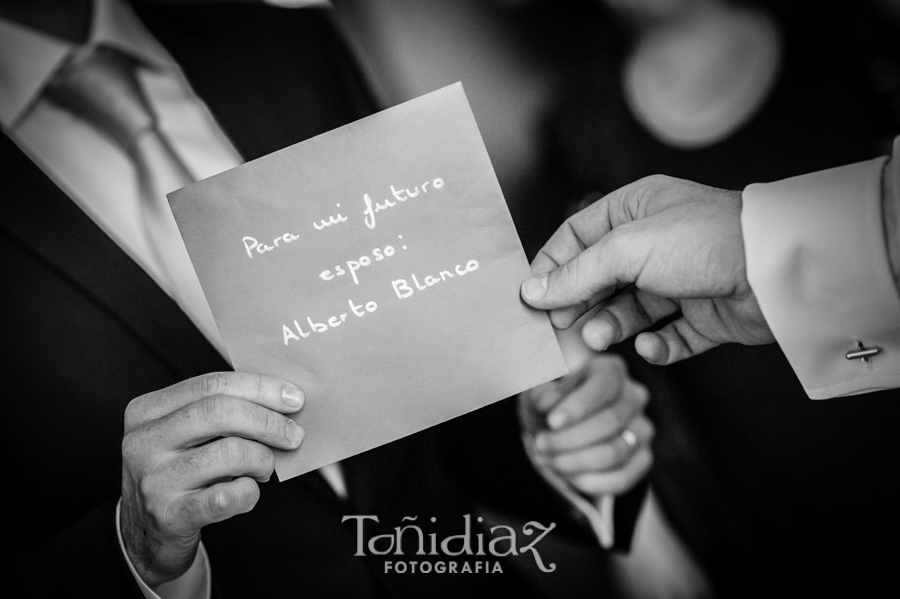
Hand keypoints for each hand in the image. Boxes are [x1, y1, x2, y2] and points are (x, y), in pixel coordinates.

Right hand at [120, 372, 305, 586]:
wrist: (147, 531)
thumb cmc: (179, 472)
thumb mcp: (185, 434)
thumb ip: (222, 411)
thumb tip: (282, 399)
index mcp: (147, 411)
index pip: (212, 384)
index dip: (260, 388)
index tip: (294, 398)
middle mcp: (143, 442)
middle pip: (220, 412)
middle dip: (268, 421)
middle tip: (293, 435)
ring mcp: (154, 480)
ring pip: (230, 452)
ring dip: (262, 459)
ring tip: (264, 467)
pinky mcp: (170, 515)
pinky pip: (227, 496)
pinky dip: (250, 491)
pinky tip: (249, 490)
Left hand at [519, 353, 652, 498]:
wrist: (557, 428)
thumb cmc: (549, 403)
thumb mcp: (539, 391)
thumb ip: (543, 393)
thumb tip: (549, 404)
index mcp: (610, 370)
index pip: (604, 384)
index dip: (579, 405)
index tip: (552, 422)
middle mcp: (634, 396)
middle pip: (610, 421)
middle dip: (570, 438)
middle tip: (541, 445)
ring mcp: (642, 429)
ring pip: (615, 452)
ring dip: (575, 461)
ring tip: (548, 460)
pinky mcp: (643, 458)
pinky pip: (622, 478)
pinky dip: (590, 481)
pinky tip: (567, 476)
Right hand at [521, 175, 774, 364]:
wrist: (777, 273)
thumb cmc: (704, 241)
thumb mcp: (627, 249)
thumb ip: (577, 273)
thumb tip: (533, 291)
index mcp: (636, 210)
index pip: (577, 237)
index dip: (552, 267)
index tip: (531, 298)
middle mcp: (656, 244)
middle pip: (599, 278)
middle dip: (579, 303)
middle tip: (561, 326)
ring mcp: (680, 281)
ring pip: (629, 311)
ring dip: (611, 326)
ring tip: (600, 338)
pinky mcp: (702, 317)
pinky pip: (667, 336)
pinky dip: (655, 346)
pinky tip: (650, 345)